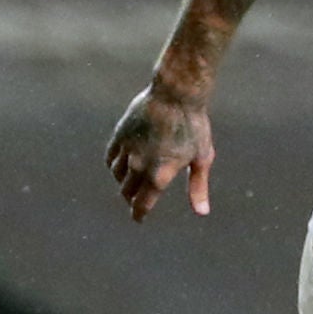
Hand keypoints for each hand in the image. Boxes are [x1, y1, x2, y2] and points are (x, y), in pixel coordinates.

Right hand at [106, 82, 214, 220]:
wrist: (176, 94)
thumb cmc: (194, 126)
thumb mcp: (202, 159)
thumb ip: (198, 187)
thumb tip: (202, 212)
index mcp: (160, 176)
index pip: (142, 204)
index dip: (139, 214)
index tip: (138, 218)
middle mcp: (139, 167)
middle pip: (127, 192)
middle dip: (131, 199)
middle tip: (135, 200)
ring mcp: (127, 151)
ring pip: (117, 176)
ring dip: (122, 183)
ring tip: (129, 182)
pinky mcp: (120, 135)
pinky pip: (110, 157)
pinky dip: (113, 165)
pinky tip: (120, 165)